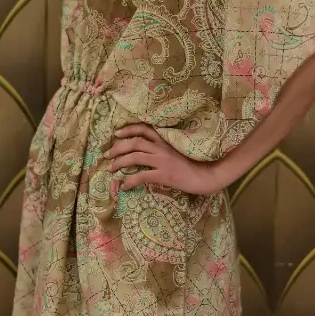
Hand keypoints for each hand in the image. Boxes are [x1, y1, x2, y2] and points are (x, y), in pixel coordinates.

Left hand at [105, 123, 221, 194]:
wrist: (207, 175)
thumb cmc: (194, 164)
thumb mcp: (178, 151)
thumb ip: (164, 148)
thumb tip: (147, 151)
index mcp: (166, 140)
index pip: (144, 129)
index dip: (128, 129)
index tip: (116, 133)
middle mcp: (162, 147)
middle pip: (135, 142)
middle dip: (118, 147)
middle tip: (107, 155)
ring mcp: (163, 161)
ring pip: (135, 157)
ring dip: (119, 162)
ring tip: (111, 169)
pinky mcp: (164, 175)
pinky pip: (142, 176)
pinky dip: (130, 181)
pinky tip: (124, 186)